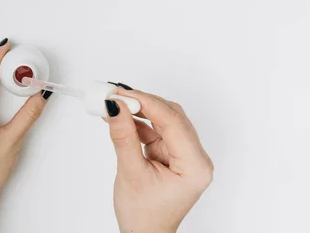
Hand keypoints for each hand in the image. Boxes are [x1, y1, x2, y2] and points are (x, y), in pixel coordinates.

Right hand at [105, 85, 212, 232]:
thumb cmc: (144, 215)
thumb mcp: (131, 173)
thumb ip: (123, 137)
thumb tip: (115, 107)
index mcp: (195, 166)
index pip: (173, 122)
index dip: (146, 102)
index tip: (121, 93)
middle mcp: (195, 158)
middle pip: (171, 116)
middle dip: (142, 103)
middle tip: (115, 95)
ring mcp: (184, 155)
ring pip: (163, 120)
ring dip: (139, 111)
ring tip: (114, 104)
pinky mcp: (171, 153)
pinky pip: (156, 129)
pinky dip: (138, 123)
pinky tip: (120, 118)